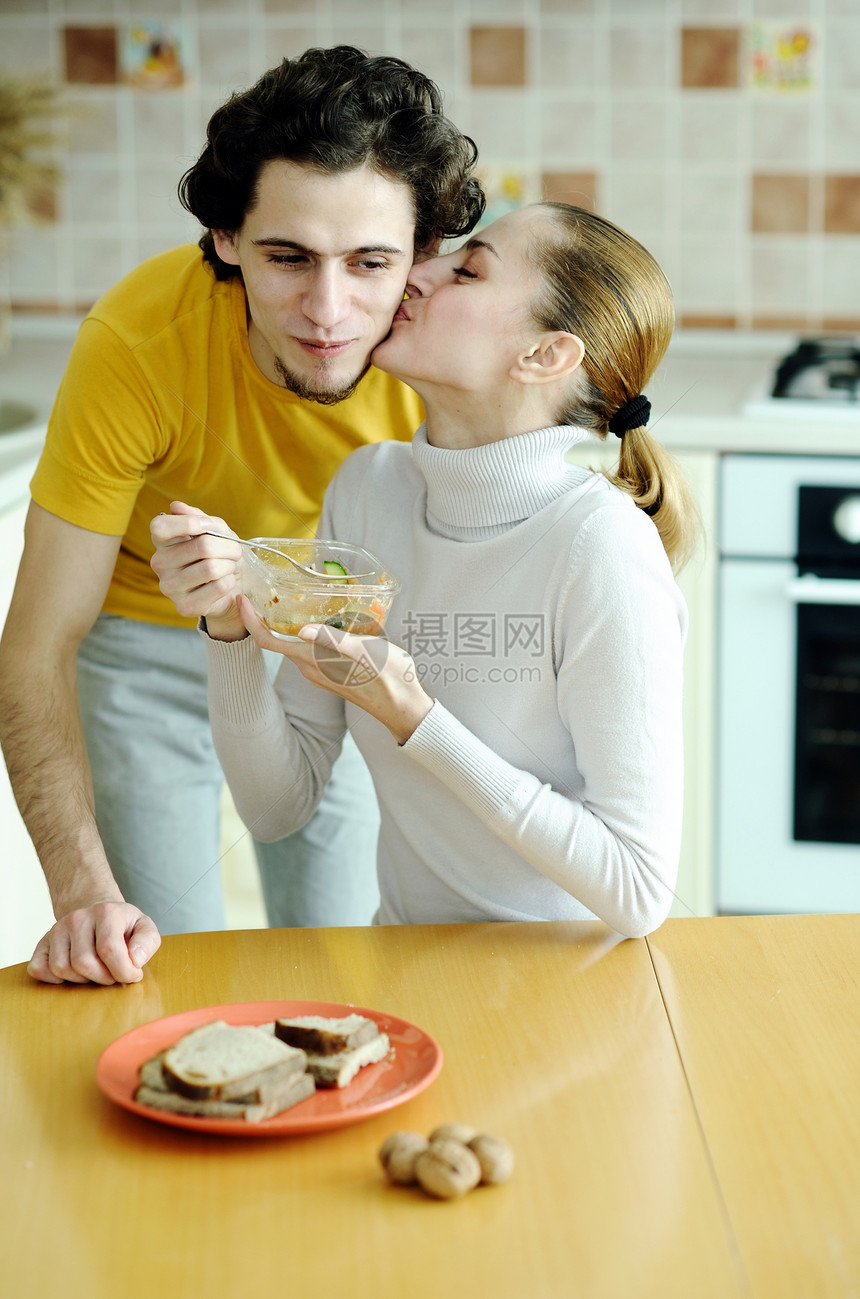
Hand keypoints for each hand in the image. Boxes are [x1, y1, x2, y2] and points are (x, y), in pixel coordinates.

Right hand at [28, 902, 160, 985]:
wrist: (97, 914)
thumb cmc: (123, 926)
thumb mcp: (144, 927)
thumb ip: (147, 942)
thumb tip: (135, 960)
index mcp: (105, 911)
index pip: (109, 950)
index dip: (123, 971)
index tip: (133, 975)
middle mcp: (77, 918)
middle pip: (83, 963)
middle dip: (103, 978)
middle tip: (113, 973)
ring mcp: (57, 929)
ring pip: (61, 969)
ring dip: (81, 979)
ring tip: (95, 970)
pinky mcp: (42, 943)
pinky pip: (39, 969)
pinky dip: (55, 979)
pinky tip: (73, 973)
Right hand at [149, 501, 246, 640]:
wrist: (231, 588)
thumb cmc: (220, 555)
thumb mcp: (215, 530)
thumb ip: (200, 518)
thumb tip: (176, 507)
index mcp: (163, 542)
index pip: (160, 527)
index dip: (189, 523)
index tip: (208, 526)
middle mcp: (160, 564)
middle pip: (201, 546)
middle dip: (228, 547)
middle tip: (235, 551)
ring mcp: (169, 587)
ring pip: (211, 568)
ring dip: (230, 565)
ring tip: (230, 566)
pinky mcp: (184, 606)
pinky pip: (217, 587)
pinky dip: (230, 581)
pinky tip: (226, 582)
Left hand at [236, 595, 433, 743]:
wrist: (405, 706)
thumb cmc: (389, 678)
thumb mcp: (366, 654)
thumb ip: (334, 641)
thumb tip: (302, 630)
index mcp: (313, 661)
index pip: (269, 641)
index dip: (251, 620)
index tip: (242, 598)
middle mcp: (311, 668)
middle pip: (277, 640)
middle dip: (265, 615)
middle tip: (263, 587)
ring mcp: (322, 671)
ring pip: (294, 643)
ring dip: (285, 621)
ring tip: (288, 594)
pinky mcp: (334, 671)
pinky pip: (310, 648)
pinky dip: (306, 629)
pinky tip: (319, 614)